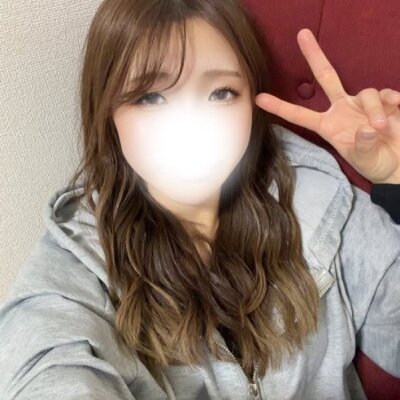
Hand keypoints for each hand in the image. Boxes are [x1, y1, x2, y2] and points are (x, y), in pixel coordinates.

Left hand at [255, 28, 399, 183]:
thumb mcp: (364, 159)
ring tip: (381, 128)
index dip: (280, 107)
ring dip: (374, 109)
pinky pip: (386, 94)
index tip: (259, 99)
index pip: (300, 114)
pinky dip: (391, 100)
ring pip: (366, 93)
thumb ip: (363, 146)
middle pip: (326, 76)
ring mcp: (362, 104)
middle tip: (302, 34)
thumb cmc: (375, 163)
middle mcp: (342, 110)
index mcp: (328, 126)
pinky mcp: (384, 102)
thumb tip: (366, 128)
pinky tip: (397, 108)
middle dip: (314, 55)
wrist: (397, 163)